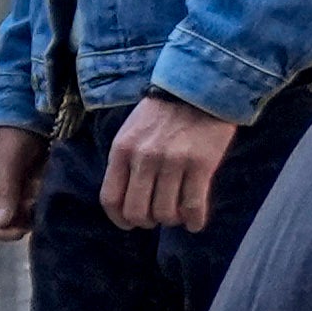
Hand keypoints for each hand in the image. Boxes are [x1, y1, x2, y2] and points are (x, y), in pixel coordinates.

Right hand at [0, 122, 46, 249]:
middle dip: (14, 224)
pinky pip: (21, 207)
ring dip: (26, 215)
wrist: (24, 109)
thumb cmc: (12, 129)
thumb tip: (2, 223)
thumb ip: (6, 190)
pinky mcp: (13, 188)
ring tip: (39, 200)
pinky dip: (32, 206)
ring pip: (10, 219)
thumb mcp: (9, 158)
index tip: (21, 231)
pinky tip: (41, 194)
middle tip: (34, 214)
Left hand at [97, 94, 244, 234]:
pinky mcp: (200, 165)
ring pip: (165, 213)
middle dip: (146, 222)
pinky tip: (194, 223)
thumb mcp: (132, 131)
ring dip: (171, 220)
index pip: (110, 199)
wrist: (200, 87)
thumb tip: (125, 200)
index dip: (119, 219)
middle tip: (156, 217)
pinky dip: (194, 221)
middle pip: (137, 212)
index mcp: (123, 150)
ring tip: (177, 213)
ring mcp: (173, 162)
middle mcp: (144, 159)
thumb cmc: (164, 112)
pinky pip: (193, 207)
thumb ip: (126, 162)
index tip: (129, 223)